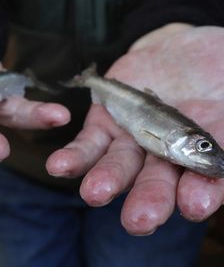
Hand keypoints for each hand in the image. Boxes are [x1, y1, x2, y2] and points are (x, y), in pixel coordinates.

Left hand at [46, 24, 223, 234]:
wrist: (179, 48)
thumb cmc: (217, 69)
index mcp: (199, 154)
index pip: (202, 182)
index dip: (200, 193)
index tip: (194, 204)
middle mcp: (164, 155)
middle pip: (156, 183)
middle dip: (148, 200)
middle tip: (138, 220)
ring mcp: (132, 139)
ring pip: (117, 167)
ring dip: (106, 181)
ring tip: (94, 193)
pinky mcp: (105, 122)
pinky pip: (88, 143)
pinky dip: (75, 156)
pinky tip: (59, 166)